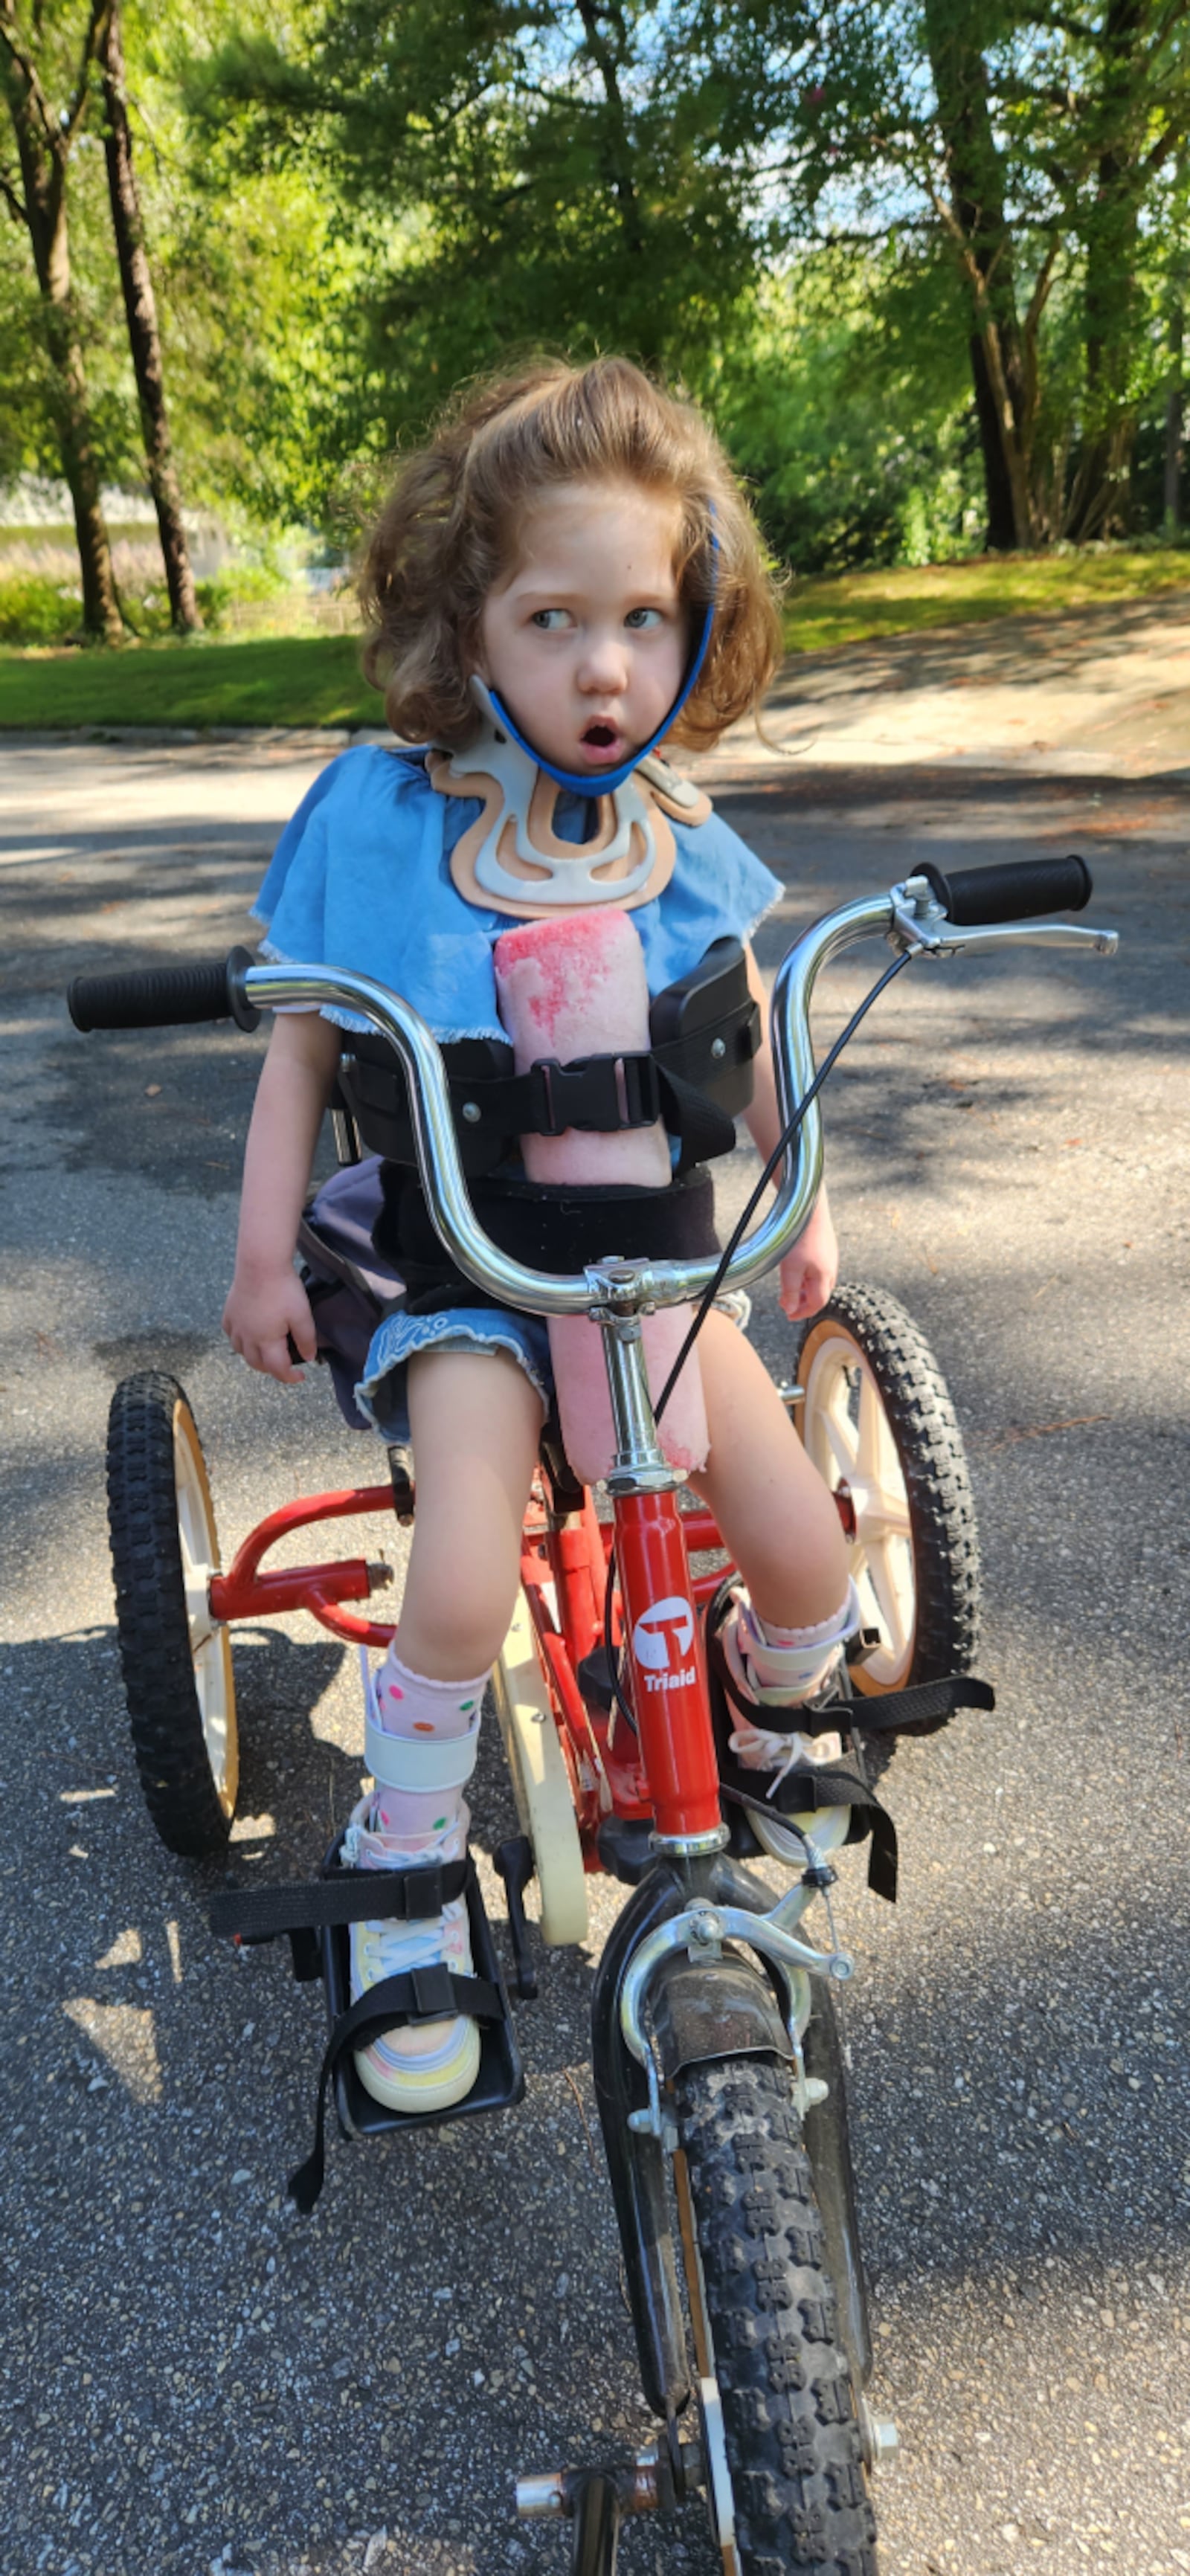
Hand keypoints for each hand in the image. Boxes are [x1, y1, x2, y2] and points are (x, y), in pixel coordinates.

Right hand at [222, 1266, 316, 1383]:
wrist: (260, 1265)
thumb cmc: (283, 1290)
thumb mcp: (302, 1316)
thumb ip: (306, 1340)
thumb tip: (308, 1358)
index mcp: (267, 1341)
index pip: (277, 1369)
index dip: (290, 1377)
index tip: (301, 1376)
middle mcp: (247, 1338)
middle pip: (257, 1364)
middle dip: (272, 1369)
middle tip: (285, 1364)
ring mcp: (235, 1326)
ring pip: (241, 1352)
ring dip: (254, 1357)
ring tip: (266, 1351)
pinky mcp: (228, 1314)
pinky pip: (231, 1335)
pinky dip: (240, 1341)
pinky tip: (248, 1334)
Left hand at [778, 1190, 837, 1322]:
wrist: (809, 1207)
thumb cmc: (798, 1237)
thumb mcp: (790, 1269)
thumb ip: (790, 1291)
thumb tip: (790, 1310)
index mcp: (824, 1276)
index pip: (818, 1303)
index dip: (803, 1312)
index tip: (789, 1315)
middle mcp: (831, 1267)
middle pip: (820, 1293)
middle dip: (803, 1301)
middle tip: (786, 1301)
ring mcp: (830, 1256)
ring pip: (819, 1280)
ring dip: (804, 1288)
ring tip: (789, 1285)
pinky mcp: (827, 1245)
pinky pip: (819, 1267)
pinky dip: (807, 1275)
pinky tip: (796, 1267)